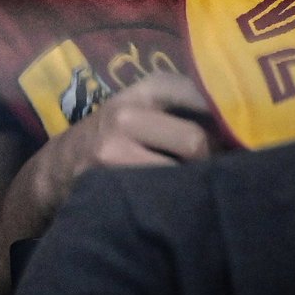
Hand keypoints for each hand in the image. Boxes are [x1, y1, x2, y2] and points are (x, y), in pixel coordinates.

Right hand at [9, 72, 217, 235]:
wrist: (59, 167)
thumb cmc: (112, 137)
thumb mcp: (136, 109)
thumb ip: (176, 109)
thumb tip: (235, 128)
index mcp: (139, 91)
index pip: (192, 90)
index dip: (219, 113)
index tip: (233, 131)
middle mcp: (126, 114)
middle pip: (195, 140)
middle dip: (208, 161)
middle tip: (206, 171)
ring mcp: (114, 150)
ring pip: (180, 174)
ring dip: (191, 186)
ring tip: (187, 189)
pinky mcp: (110, 181)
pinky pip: (161, 196)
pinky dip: (173, 203)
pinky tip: (169, 203)